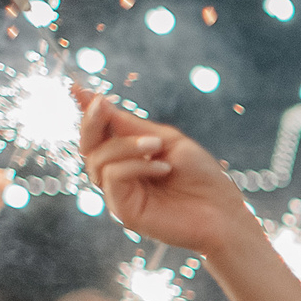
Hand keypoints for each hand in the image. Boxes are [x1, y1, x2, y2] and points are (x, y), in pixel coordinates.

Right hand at [79, 91, 266, 257]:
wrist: (224, 213)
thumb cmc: (201, 177)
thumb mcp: (167, 140)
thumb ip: (132, 126)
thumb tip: (97, 100)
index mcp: (129, 156)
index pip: (100, 132)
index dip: (88, 110)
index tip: (76, 87)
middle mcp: (119, 175)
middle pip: (87, 145)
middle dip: (92, 121)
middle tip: (103, 104)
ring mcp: (119, 194)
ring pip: (98, 159)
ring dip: (126, 145)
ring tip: (157, 146)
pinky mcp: (123, 211)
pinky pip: (113, 177)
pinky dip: (134, 165)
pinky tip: (162, 168)